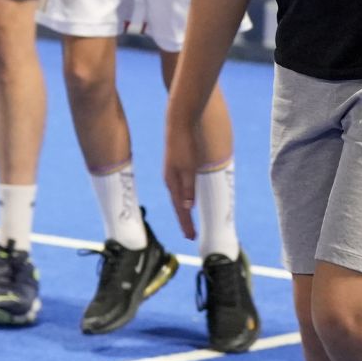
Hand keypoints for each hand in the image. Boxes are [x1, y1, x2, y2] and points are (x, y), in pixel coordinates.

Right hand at [162, 114, 202, 240]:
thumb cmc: (185, 145)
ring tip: (188, 221)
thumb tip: (189, 208)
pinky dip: (183, 198)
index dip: (186, 223)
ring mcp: (172, 173)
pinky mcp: (175, 167)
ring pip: (177, 197)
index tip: (191, 237)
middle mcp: (170, 180)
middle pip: (178, 205)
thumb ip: (188, 188)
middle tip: (190, 234)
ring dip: (183, 210)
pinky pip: (179, 188)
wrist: (179, 124)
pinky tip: (186, 198)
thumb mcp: (189, 168)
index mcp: (173, 182)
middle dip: (184, 220)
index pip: (181, 209)